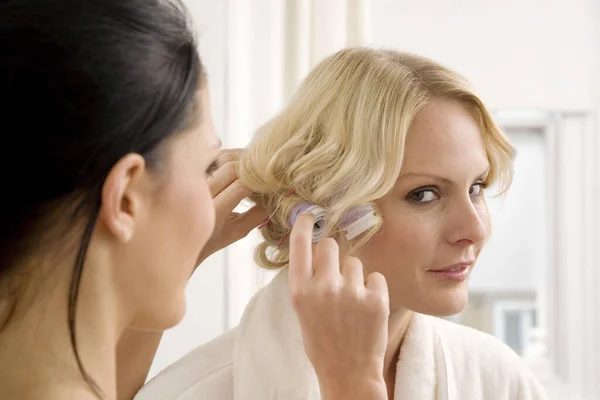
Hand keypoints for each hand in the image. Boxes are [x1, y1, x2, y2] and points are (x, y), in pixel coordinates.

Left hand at [196, 149, 266, 265]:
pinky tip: (241, 162)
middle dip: (253, 167)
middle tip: (266, 170)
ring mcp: (194, 179)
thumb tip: (273, 198)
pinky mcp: (192, 170)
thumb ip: (256, 216)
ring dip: (242, 157)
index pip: (241, 187)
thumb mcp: (236, 232)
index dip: (259, 181)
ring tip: (256, 164)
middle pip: (231, 168)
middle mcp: (200, 193)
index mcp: (213, 213)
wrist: (182, 233)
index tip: (271, 183)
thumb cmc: (211, 238)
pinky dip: (230, 154)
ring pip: (222, 157)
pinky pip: (214, 155)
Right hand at [288, 214, 388, 398]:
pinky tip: (367, 307)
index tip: (309, 215)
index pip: (299, 245)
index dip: (304, 226)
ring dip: (354, 276)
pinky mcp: (376, 299)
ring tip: (352, 302)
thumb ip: (309, 281)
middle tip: (336, 274)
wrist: (348, 373)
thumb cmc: (322, 342)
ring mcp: (351, 292)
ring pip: (354, 262)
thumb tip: (319, 251)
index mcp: (300, 291)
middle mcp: (324, 287)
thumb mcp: (304, 311)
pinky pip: (375, 276)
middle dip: (333, 255)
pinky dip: (373, 288)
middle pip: (330, 245)